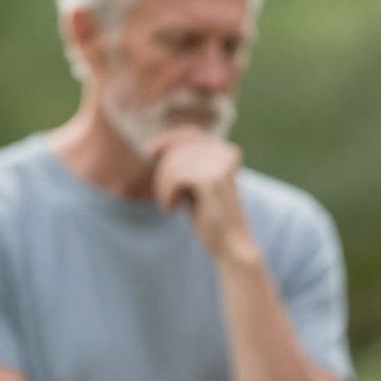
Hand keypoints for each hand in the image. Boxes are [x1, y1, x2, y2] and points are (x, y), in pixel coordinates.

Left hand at [149, 128, 251, 260]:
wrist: (231, 246)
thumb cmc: (210, 218)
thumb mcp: (195, 185)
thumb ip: (184, 164)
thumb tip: (154, 146)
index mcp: (227, 152)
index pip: (191, 133)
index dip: (168, 139)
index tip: (149, 152)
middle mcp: (227, 154)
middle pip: (178, 149)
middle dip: (163, 173)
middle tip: (166, 198)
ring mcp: (221, 166)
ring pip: (173, 164)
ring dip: (163, 187)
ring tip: (169, 206)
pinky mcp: (212, 180)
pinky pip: (175, 177)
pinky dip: (166, 194)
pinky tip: (171, 210)